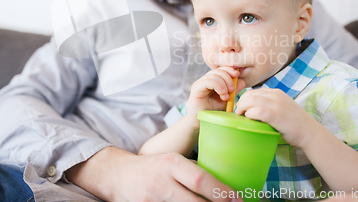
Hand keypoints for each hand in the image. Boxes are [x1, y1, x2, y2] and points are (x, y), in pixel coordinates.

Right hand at [66, 146, 243, 201]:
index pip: (200, 179)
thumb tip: (224, 184)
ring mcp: (152, 200)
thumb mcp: (172, 160)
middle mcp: (162, 182)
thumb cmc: (153, 167)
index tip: (239, 199)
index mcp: (171, 163)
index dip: (221, 192)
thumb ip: (193, 170)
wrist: (118, 176)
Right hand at [187, 67, 245, 126]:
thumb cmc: (212, 112)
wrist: (200, 122)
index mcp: (213, 81)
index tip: (237, 75)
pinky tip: (222, 94)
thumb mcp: (226, 100)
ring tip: (226, 97)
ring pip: (214, 75)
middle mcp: (205, 80)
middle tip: (232, 90)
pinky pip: (208, 81)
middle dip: (228, 78)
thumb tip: (242, 81)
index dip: (229, 70)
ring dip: (224, 84)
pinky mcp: (196, 88)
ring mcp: (200, 83)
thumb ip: (233, 91)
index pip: (221, 70)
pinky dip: (217, 85)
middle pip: (218, 71)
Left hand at [235, 88, 320, 148]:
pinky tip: (249, 119)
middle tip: (239, 113)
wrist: (309, 132)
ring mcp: (276, 105)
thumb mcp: (282, 107)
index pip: (254, 91)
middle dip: (241, 103)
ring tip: (241, 116)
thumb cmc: (294, 123)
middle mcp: (276, 96)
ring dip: (242, 108)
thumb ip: (269, 104)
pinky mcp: (276, 115)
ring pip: (251, 100)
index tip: (241, 108)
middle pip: (250, 94)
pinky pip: (256, 111)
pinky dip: (249, 114)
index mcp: (276, 93)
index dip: (244, 99)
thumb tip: (250, 108)